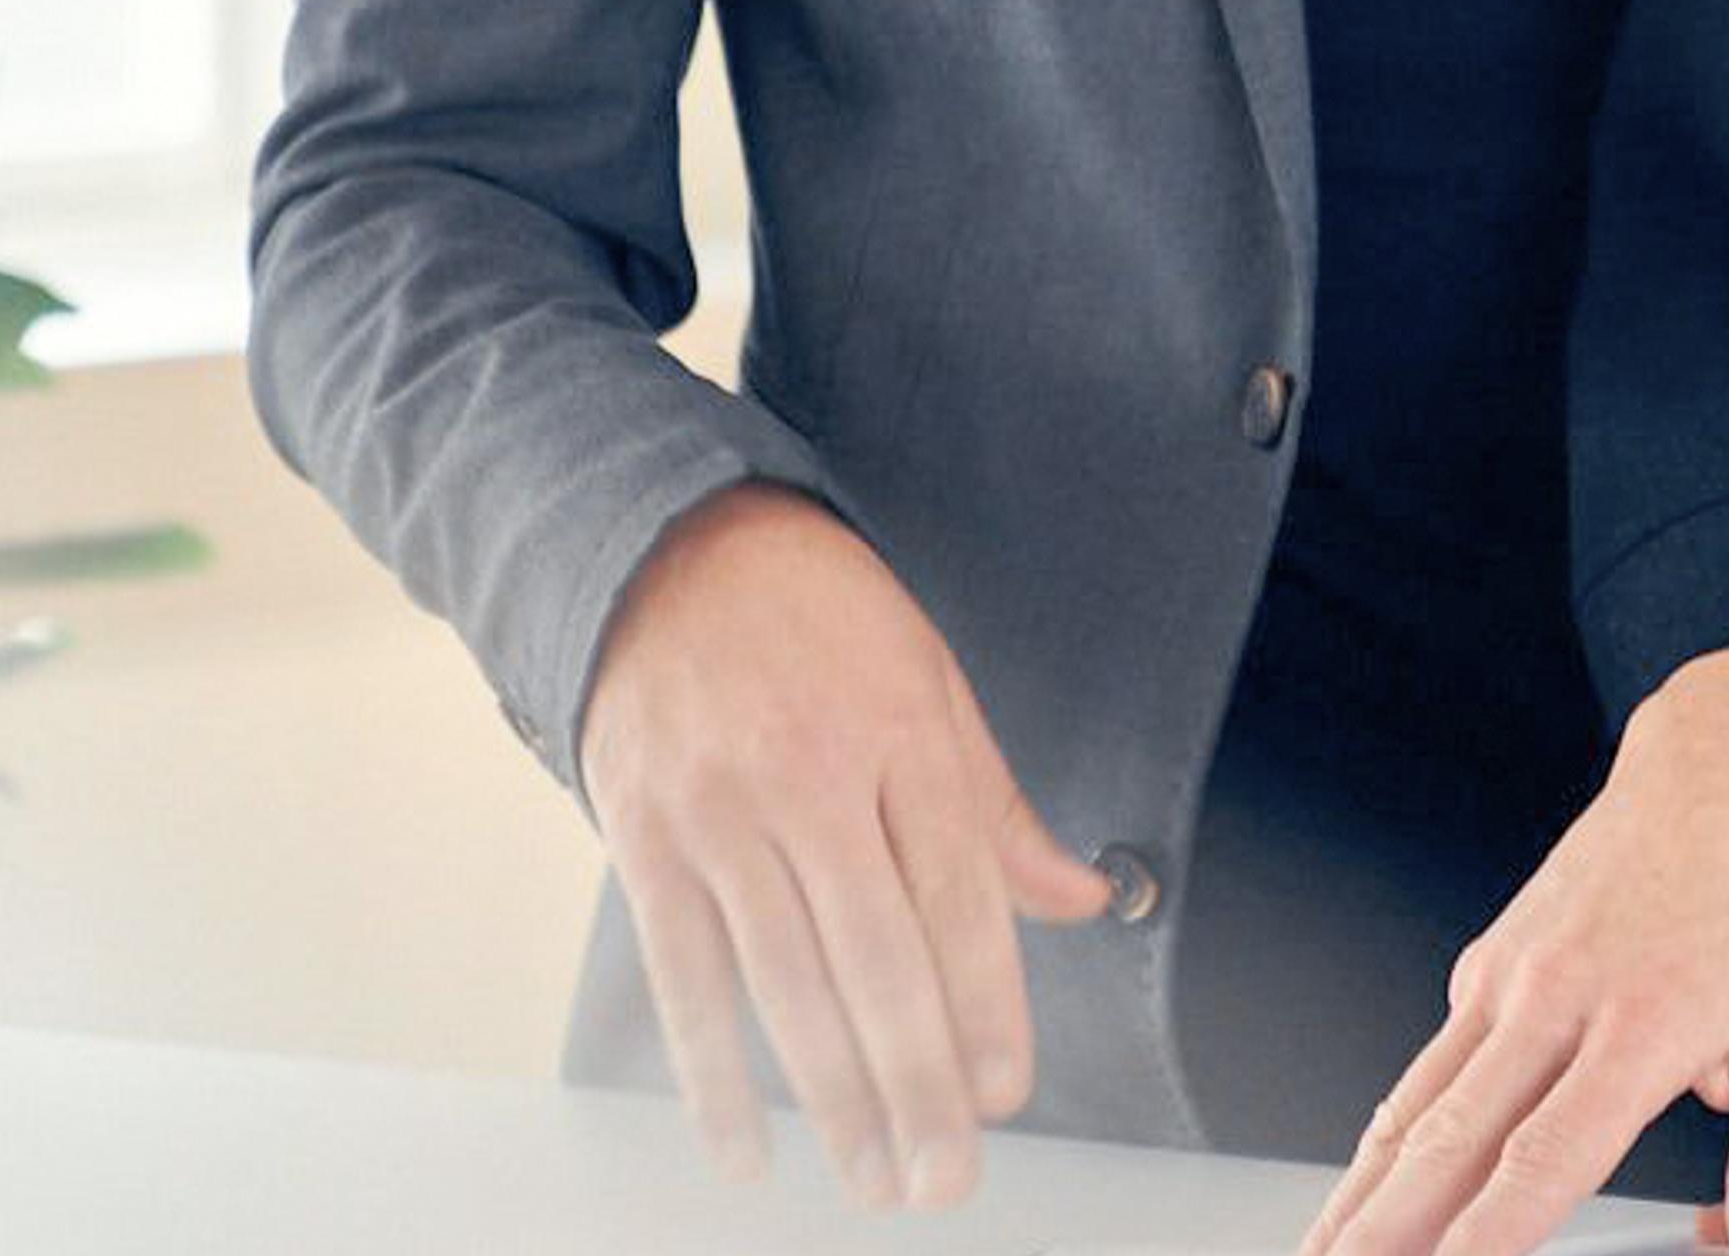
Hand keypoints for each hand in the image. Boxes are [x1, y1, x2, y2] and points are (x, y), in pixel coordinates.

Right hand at [576, 480, 1112, 1208]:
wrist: (675, 549)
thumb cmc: (823, 618)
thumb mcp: (933, 679)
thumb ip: (998, 807)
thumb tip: (1081, 899)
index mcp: (903, 732)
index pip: (958, 892)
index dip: (987, 1002)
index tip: (1006, 1092)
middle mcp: (813, 777)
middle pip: (877, 958)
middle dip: (917, 1084)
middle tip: (943, 1177)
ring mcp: (722, 813)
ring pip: (786, 986)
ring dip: (832, 1101)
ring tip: (871, 1179)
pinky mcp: (646, 841)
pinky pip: (686, 980)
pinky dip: (713, 1077)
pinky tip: (744, 1149)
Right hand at [1304, 642, 1728, 1255]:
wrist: (1724, 766)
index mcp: (1645, 1021)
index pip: (1547, 1154)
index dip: (1490, 1233)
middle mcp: (1561, 992)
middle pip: (1452, 1139)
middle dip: (1385, 1229)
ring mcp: (1513, 970)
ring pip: (1417, 1102)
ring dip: (1361, 1189)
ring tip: (1319, 1254)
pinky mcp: (1491, 959)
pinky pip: (1433, 1061)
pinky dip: (1391, 1131)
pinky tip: (1370, 1188)